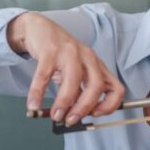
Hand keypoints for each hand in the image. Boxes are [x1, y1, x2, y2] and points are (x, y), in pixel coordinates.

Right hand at [7, 13, 124, 124]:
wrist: (40, 29)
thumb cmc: (60, 54)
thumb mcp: (75, 71)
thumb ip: (77, 92)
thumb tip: (72, 116)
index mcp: (97, 65)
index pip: (116, 88)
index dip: (109, 105)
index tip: (95, 115)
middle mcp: (87, 58)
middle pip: (96, 86)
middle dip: (84, 108)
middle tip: (71, 120)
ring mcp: (69, 52)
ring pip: (73, 80)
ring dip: (64, 103)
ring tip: (55, 115)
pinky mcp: (49, 51)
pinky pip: (43, 76)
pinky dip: (38, 94)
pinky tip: (33, 104)